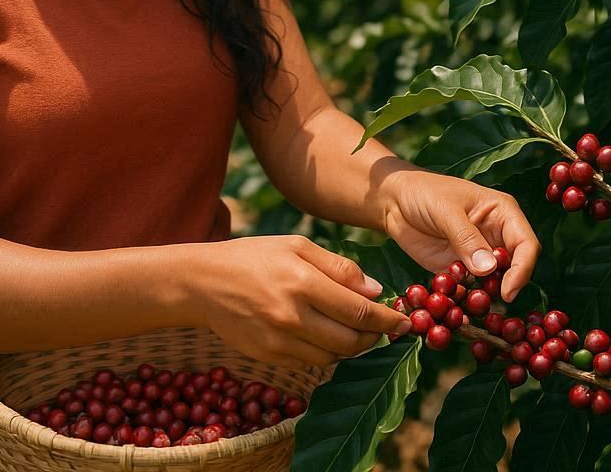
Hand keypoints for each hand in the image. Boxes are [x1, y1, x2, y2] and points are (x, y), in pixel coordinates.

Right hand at [189, 235, 411, 369]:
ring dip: (354, 348)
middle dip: (376, 338)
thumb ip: (338, 267)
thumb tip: (376, 290)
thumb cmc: (254, 256)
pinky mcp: (270, 357)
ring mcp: (280, 341)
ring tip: (359, 332)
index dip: (387, 319)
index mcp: (302, 282)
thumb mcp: (296, 246)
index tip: (406, 321)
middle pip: (351, 341)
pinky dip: (328, 354)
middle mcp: (292, 316)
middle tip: (387, 328)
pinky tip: (329, 337)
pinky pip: (312, 363)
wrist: (205, 282)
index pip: (358, 310)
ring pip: (334, 357)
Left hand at [381, 168, 540, 301]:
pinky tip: (453, 306)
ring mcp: (479, 255)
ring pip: (494, 283)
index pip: (526, 244)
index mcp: (502, 213)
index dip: (522, 269)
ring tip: (468, 306)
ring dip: (484, 297)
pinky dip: (464, 300)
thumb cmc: (423, 192)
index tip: (508, 290)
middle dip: (505, 287)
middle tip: (487, 303)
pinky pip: (470, 290)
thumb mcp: (444, 210)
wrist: (393, 201)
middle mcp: (496, 236)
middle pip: (514, 269)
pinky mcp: (461, 270)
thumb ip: (466, 237)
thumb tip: (488, 269)